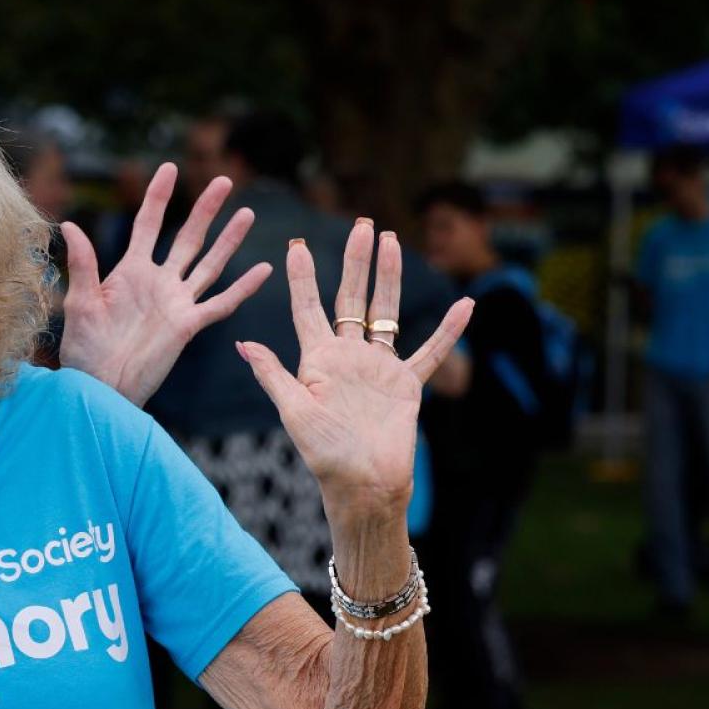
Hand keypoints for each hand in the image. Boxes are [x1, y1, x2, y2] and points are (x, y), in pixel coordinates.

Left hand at [55, 162, 272, 406]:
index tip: (170, 168)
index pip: (148, 225)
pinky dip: (243, 288)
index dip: (159, 197)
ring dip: (229, 240)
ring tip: (247, 214)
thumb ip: (82, 264)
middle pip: (187, 238)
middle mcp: (158, 282)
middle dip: (205, 210)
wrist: (100, 386)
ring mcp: (176, 302)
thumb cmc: (84, 348)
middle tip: (222, 180)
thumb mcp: (80, 301)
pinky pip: (221, 304)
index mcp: (130, 272)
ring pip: (209, 264)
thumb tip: (68, 225)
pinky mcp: (188, 325)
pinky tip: (264, 270)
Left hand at [238, 222, 471, 512]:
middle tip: (361, 224)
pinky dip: (448, 330)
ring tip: (392, 241)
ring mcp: (378, 368)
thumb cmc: (323, 454)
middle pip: (351, 300)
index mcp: (317, 361)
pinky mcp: (406, 384)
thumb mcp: (294, 411)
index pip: (308, 310)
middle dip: (355, 262)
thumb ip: (273, 374)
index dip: (302, 278)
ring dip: (390, 278)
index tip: (297, 246)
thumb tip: (242, 343)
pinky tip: (465, 304)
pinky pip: (430, 351)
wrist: (363, 484)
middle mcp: (348, 358)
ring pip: (386, 312)